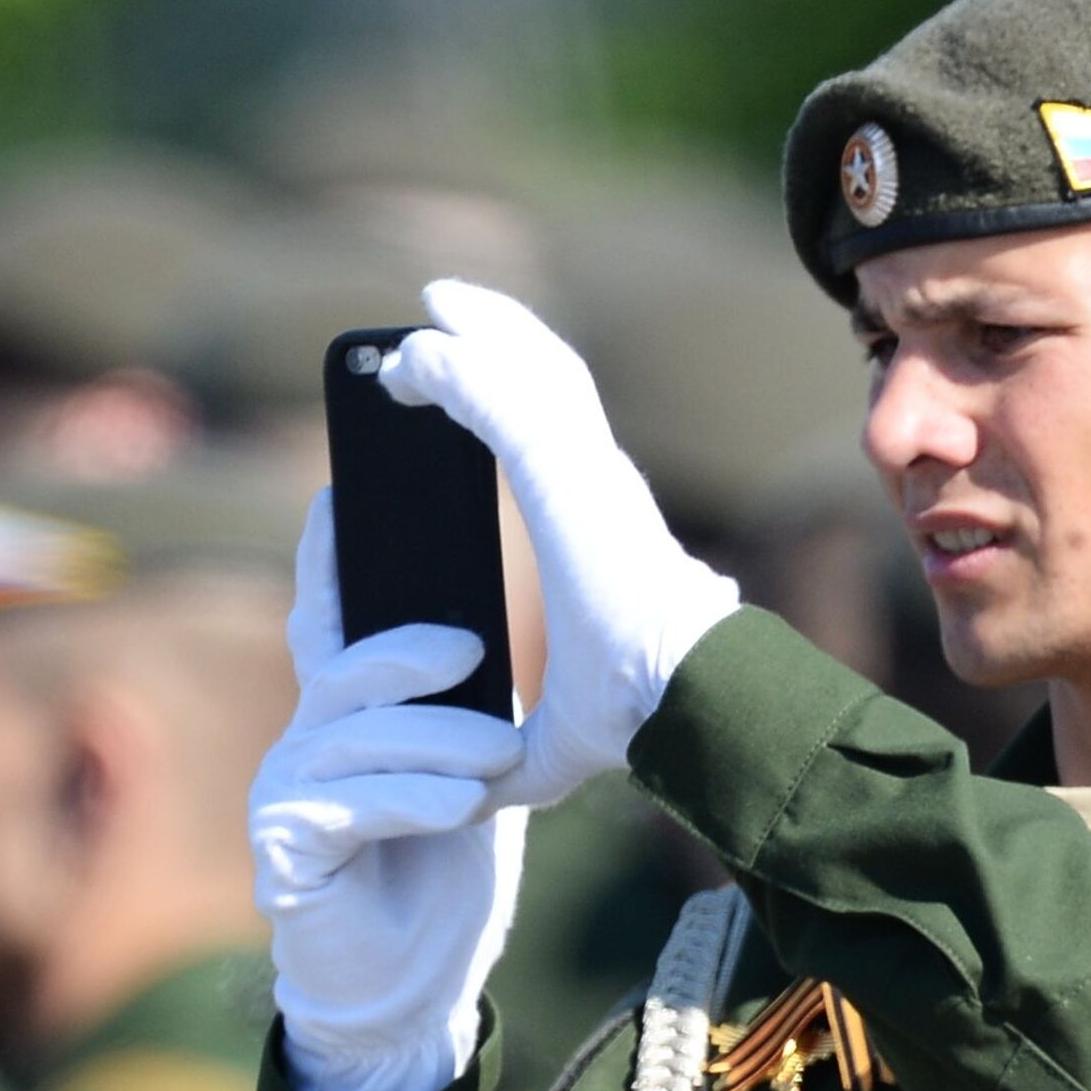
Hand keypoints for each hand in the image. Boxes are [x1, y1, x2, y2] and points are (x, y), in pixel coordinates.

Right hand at [250, 493, 528, 1090]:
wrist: (418, 991)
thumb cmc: (446, 880)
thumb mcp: (470, 778)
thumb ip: (465, 714)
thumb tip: (483, 640)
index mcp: (349, 720)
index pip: (331, 624)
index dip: (329, 562)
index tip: (343, 496)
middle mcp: (306, 745)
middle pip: (345, 670)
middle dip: (411, 655)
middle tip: (477, 647)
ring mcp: (285, 797)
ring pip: (354, 737)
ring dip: (435, 744)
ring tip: (498, 760)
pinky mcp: (285, 853)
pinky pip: (346, 806)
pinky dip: (410, 801)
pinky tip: (458, 807)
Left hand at [379, 279, 738, 809]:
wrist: (678, 700)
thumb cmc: (641, 715)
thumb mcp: (553, 736)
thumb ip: (513, 744)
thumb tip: (477, 782)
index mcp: (606, 528)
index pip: (563, 440)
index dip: (520, 400)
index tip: (473, 386)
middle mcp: (603, 484)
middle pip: (548, 381)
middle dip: (498, 342)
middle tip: (442, 319)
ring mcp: (586, 470)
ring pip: (528, 368)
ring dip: (475, 333)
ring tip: (429, 308)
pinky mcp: (559, 470)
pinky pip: (493, 395)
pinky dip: (452, 367)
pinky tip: (411, 357)